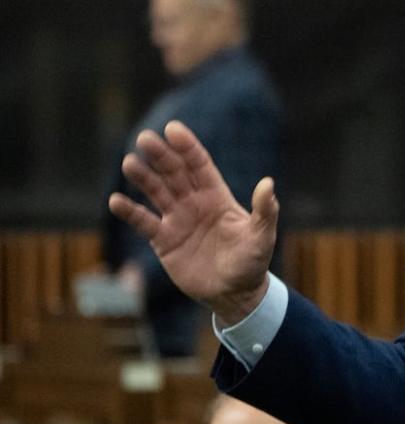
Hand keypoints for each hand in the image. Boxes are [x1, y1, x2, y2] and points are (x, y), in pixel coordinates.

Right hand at [107, 120, 277, 325]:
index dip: (187, 147)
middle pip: (174, 172)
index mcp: (217, 196)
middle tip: (144, 138)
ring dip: (142, 177)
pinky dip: (129, 211)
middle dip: (160, 155)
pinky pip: (143, 222)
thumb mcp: (262, 236)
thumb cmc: (252, 262)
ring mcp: (177, 220)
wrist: (235, 294)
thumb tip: (268, 183)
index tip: (173, 129)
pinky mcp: (163, 240)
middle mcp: (194, 202)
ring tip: (129, 163)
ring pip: (156, 192)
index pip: (199, 165)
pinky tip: (115, 201)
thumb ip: (264, 211)